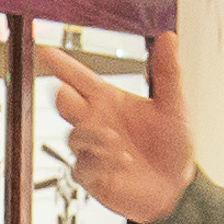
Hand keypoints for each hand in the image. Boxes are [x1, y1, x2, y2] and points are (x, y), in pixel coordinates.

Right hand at [38, 38, 194, 223]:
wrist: (178, 186)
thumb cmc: (174, 144)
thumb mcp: (174, 105)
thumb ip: (167, 72)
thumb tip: (168, 37)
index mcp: (109, 100)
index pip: (79, 78)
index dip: (62, 65)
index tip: (45, 52)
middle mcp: (95, 122)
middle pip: (65, 103)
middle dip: (63, 97)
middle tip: (66, 94)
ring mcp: (92, 150)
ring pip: (75, 137)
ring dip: (93, 137)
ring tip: (117, 142)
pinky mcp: (93, 176)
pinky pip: (82, 168)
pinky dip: (100, 163)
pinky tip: (122, 162)